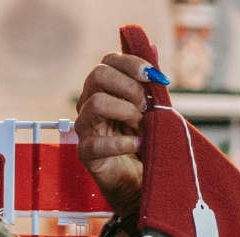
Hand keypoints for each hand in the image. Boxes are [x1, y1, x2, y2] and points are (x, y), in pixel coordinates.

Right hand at [76, 52, 150, 218]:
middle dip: (128, 87)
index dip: (131, 64)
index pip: (108, 61)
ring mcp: (85, 128)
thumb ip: (150, 85)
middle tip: (146, 106)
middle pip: (97, 75)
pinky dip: (122, 143)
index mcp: (105, 90)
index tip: (153, 77)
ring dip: (126, 111)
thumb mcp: (153, 111)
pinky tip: (139, 145)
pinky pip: (96, 142)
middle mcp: (90, 104)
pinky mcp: (86, 153)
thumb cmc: (146, 144)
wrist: (142, 183)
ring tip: (142, 126)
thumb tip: (153, 50)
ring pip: (95, 103)